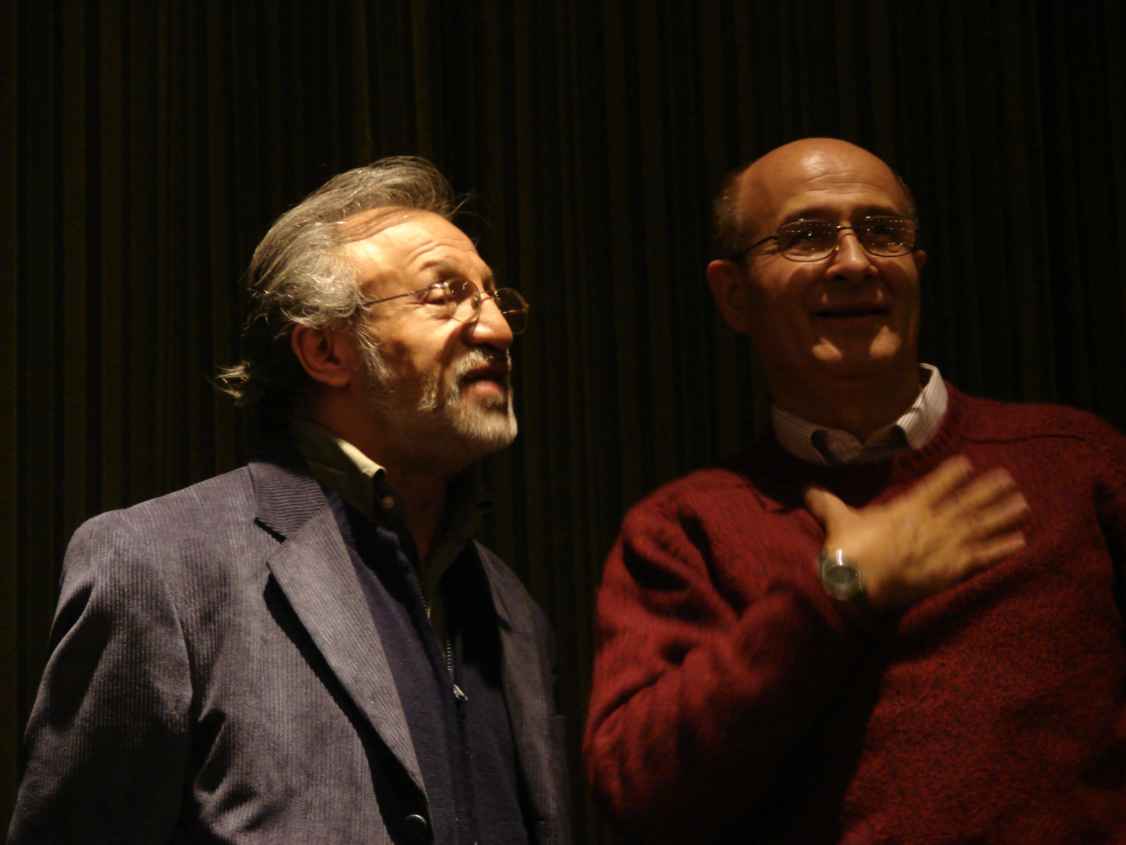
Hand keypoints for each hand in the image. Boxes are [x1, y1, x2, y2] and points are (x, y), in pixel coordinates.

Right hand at [804, 456, 1028, 610]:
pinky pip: (984, 558)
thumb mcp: (837, 521)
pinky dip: (1003, 550)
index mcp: (907, 508)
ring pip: (981, 526)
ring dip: (1003, 515)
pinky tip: (1021, 542)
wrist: (857, 585)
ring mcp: (945, 546)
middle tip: (1010, 480)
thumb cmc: (847, 552)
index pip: (936, 486)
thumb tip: (805, 485)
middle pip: (967, 503)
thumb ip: (826, 502)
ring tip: (1023, 505)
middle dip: (989, 491)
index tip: (970, 464)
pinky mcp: (952, 570)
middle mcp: (932, 522)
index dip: (954, 475)